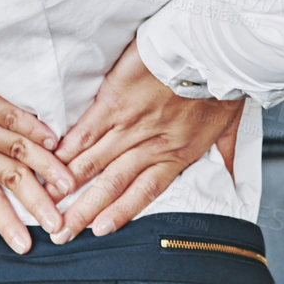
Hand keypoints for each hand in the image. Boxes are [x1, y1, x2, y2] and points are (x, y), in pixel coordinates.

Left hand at [0, 31, 78, 253]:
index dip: (7, 224)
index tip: (25, 245)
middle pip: (11, 178)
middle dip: (38, 203)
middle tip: (60, 223)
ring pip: (19, 149)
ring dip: (47, 167)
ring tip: (69, 185)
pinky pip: (13, 115)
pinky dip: (35, 127)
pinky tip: (54, 141)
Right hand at [50, 35, 243, 243]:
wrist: (210, 52)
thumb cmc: (222, 83)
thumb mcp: (232, 125)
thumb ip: (227, 155)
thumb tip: (234, 178)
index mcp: (177, 154)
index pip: (144, 192)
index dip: (120, 212)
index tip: (98, 230)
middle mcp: (150, 145)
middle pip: (111, 184)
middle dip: (83, 210)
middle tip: (62, 231)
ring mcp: (130, 124)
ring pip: (94, 161)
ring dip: (69, 183)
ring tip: (49, 201)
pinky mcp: (114, 101)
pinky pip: (87, 129)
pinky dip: (69, 146)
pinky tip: (53, 159)